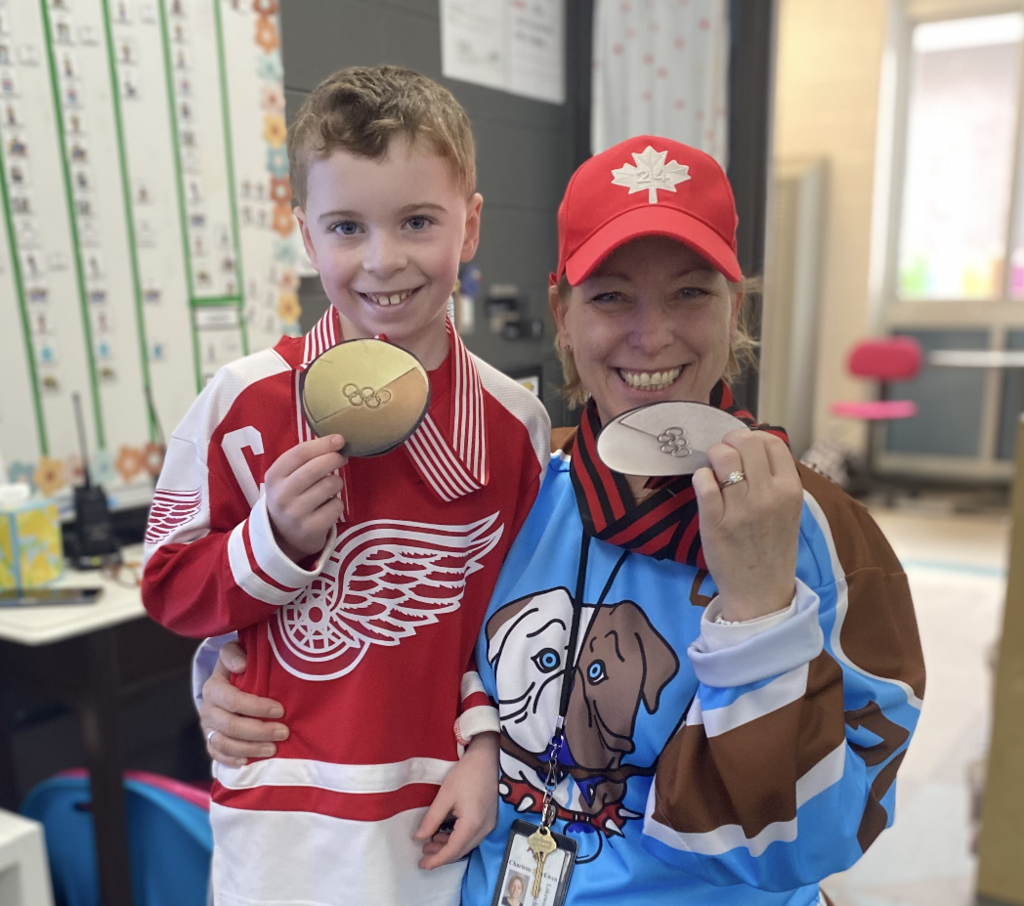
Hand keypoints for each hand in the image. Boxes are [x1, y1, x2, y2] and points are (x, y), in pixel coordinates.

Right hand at [200, 641, 288, 767]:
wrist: (225, 681)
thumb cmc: (238, 666)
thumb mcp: (234, 652)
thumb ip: (234, 654)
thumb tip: (241, 665)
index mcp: (213, 688)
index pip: (234, 701)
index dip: (257, 707)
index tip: (280, 710)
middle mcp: (207, 710)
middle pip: (231, 726)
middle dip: (260, 731)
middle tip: (284, 732)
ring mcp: (207, 728)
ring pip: (225, 744)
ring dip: (250, 748)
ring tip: (274, 749)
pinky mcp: (210, 741)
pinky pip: (217, 756)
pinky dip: (233, 760)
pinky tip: (250, 761)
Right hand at [265, 434, 346, 561]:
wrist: (283, 536)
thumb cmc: (291, 496)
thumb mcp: (287, 477)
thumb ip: (305, 459)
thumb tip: (336, 441)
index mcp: (274, 477)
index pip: (299, 453)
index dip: (322, 444)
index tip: (339, 439)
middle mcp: (282, 495)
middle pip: (315, 468)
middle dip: (334, 459)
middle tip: (342, 458)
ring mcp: (296, 513)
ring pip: (330, 485)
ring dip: (336, 483)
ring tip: (329, 487)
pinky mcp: (311, 528)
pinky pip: (337, 505)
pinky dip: (337, 504)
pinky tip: (327, 507)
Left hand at [414, 732, 498, 869]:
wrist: (489, 756)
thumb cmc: (467, 773)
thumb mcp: (445, 795)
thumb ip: (432, 818)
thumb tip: (419, 837)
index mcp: (472, 824)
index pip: (453, 851)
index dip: (436, 860)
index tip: (422, 864)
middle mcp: (484, 829)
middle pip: (461, 850)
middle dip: (442, 854)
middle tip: (423, 852)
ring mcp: (489, 824)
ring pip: (468, 844)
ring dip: (450, 846)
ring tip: (431, 842)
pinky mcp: (490, 817)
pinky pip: (473, 835)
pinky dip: (459, 838)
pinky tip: (447, 832)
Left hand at [692, 428, 802, 621]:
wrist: (762, 592)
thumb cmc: (772, 547)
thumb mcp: (789, 510)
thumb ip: (776, 479)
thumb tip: (753, 445)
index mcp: (790, 490)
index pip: (771, 443)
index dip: (753, 437)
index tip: (742, 448)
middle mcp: (769, 496)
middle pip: (746, 443)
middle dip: (729, 443)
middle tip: (724, 457)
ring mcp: (741, 509)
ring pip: (723, 457)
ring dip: (713, 458)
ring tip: (713, 471)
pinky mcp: (715, 522)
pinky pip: (704, 482)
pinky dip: (701, 477)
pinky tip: (705, 485)